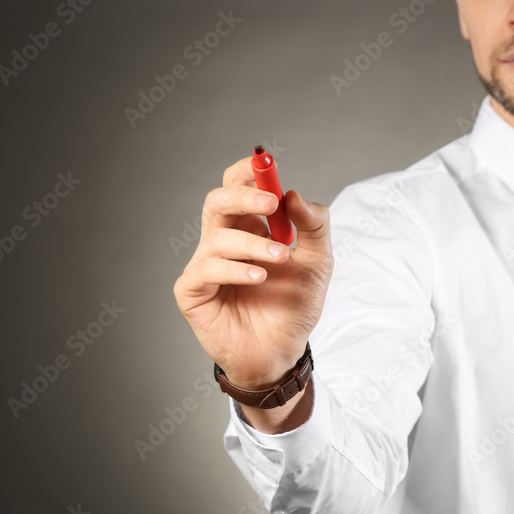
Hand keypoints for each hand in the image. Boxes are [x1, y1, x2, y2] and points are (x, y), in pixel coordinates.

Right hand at [173, 156, 333, 389]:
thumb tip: (294, 194)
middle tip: (272, 203)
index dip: (247, 171)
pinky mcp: (193, 292)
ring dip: (252, 242)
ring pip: (216, 235)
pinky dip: (235, 269)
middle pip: (217, 200)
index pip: (237, 186)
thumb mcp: (320, 262)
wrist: (283, 351)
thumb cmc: (294, 305)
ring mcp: (205, 266)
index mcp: (249, 227)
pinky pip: (206, 268)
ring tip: (280, 259)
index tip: (264, 162)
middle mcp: (223, 241)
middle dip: (244, 195)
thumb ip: (314, 225)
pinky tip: (259, 279)